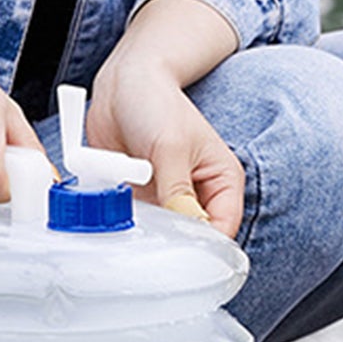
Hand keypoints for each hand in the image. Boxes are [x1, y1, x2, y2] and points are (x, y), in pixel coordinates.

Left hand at [86, 0, 243, 235]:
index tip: (183, 256)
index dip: (208, 246)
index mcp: (222, 181)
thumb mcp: (170, 148)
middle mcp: (199, 193)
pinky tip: (117, 216)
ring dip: (149, 233)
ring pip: (165, 234)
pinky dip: (129, 223)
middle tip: (153, 242)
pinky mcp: (144, 198)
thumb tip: (185, 231)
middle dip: (175, 243)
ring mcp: (170, 197)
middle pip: (195, 237)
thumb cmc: (156, 103)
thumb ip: (178, 192)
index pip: (224, 228)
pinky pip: (139, 223)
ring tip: (132, 221)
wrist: (121, 85)